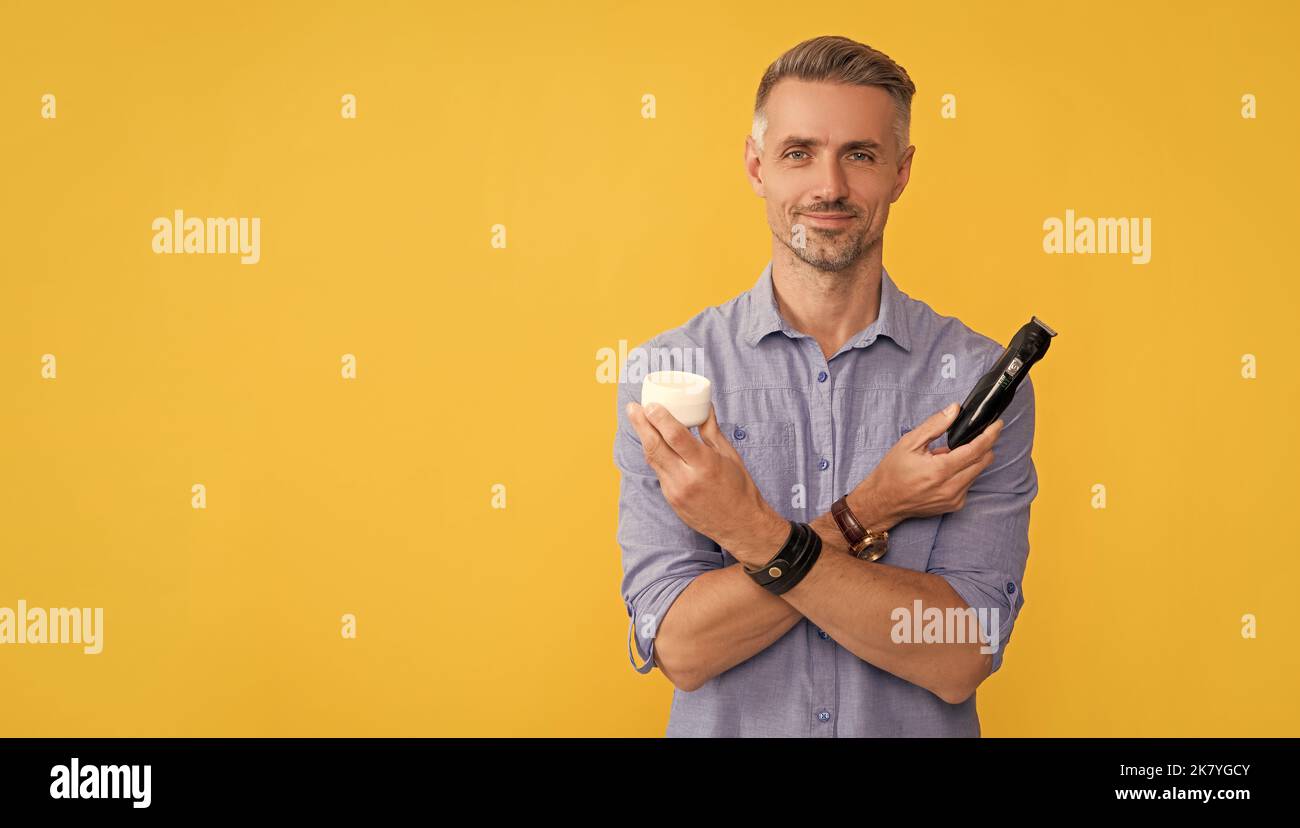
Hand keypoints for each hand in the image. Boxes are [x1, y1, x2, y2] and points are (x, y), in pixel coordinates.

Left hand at [626, 400, 788, 566]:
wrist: (740, 525)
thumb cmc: (739, 488)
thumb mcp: (729, 456)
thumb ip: (712, 431)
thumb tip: (705, 406)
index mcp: (705, 464)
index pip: (675, 436)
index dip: (660, 418)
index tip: (650, 404)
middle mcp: (687, 479)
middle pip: (656, 446)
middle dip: (641, 424)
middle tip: (632, 407)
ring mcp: (676, 492)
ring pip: (653, 459)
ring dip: (643, 438)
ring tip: (637, 420)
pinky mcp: (671, 500)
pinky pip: (659, 472)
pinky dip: (655, 455)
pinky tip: (652, 442)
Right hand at [851, 403, 1002, 527]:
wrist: (883, 502)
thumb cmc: (893, 472)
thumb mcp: (909, 443)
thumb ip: (934, 425)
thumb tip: (955, 410)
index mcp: (940, 470)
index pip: (976, 450)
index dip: (990, 435)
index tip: (997, 424)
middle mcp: (951, 487)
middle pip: (983, 462)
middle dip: (985, 445)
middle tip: (980, 433)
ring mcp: (954, 499)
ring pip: (977, 473)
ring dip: (972, 460)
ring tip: (949, 454)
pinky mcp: (954, 505)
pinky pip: (968, 484)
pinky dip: (964, 473)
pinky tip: (946, 470)